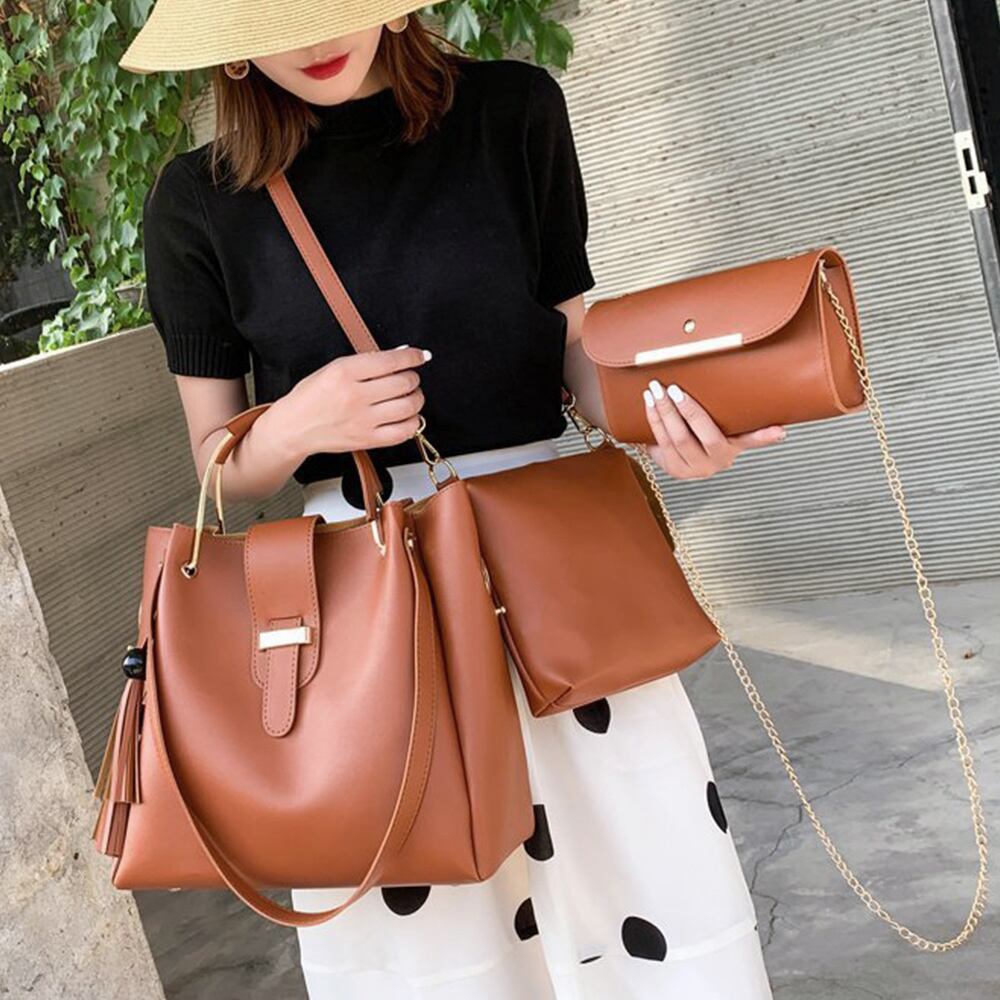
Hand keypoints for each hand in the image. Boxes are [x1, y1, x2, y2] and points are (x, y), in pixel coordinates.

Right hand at [281, 345, 430, 458]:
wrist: (295, 427)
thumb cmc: (312, 397)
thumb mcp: (333, 368)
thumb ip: (367, 362)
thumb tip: (400, 355)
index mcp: (344, 373)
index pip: (391, 361)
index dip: (412, 356)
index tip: (419, 356)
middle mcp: (354, 396)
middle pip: (404, 383)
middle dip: (412, 378)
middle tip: (409, 378)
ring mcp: (362, 420)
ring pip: (409, 406)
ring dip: (416, 398)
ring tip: (410, 396)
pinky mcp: (367, 440)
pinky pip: (404, 432)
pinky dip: (412, 422)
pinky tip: (406, 416)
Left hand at [642, 379, 784, 479]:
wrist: (681, 455)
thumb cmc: (704, 432)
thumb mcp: (721, 424)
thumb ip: (733, 411)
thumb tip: (761, 383)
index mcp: (734, 448)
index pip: (751, 440)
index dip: (764, 437)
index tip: (780, 431)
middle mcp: (717, 462)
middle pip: (705, 436)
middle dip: (688, 411)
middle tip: (674, 389)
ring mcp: (695, 469)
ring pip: (678, 439)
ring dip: (664, 413)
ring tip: (655, 390)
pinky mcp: (674, 470)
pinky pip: (661, 442)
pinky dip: (654, 420)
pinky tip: (649, 403)